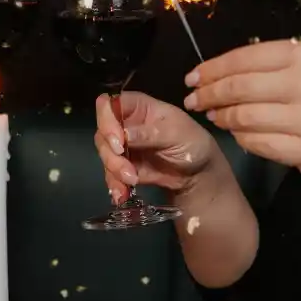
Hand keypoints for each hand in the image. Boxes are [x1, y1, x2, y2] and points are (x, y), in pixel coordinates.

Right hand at [95, 92, 215, 203]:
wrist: (198, 173)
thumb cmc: (192, 143)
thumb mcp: (177, 133)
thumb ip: (150, 133)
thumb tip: (125, 135)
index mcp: (138, 107)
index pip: (109, 104)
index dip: (107, 120)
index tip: (118, 142)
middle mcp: (125, 124)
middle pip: (102, 133)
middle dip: (111, 154)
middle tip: (127, 169)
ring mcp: (123, 146)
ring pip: (105, 155)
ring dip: (114, 171)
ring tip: (132, 181)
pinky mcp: (123, 167)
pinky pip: (110, 174)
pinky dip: (115, 184)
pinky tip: (122, 195)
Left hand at [183, 40, 300, 179]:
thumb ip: (269, 66)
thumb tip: (215, 74)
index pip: (244, 59)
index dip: (212, 69)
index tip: (192, 78)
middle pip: (238, 88)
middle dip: (208, 95)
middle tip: (193, 101)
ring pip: (243, 118)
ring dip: (221, 118)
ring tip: (212, 116)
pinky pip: (257, 144)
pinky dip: (240, 138)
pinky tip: (235, 134)